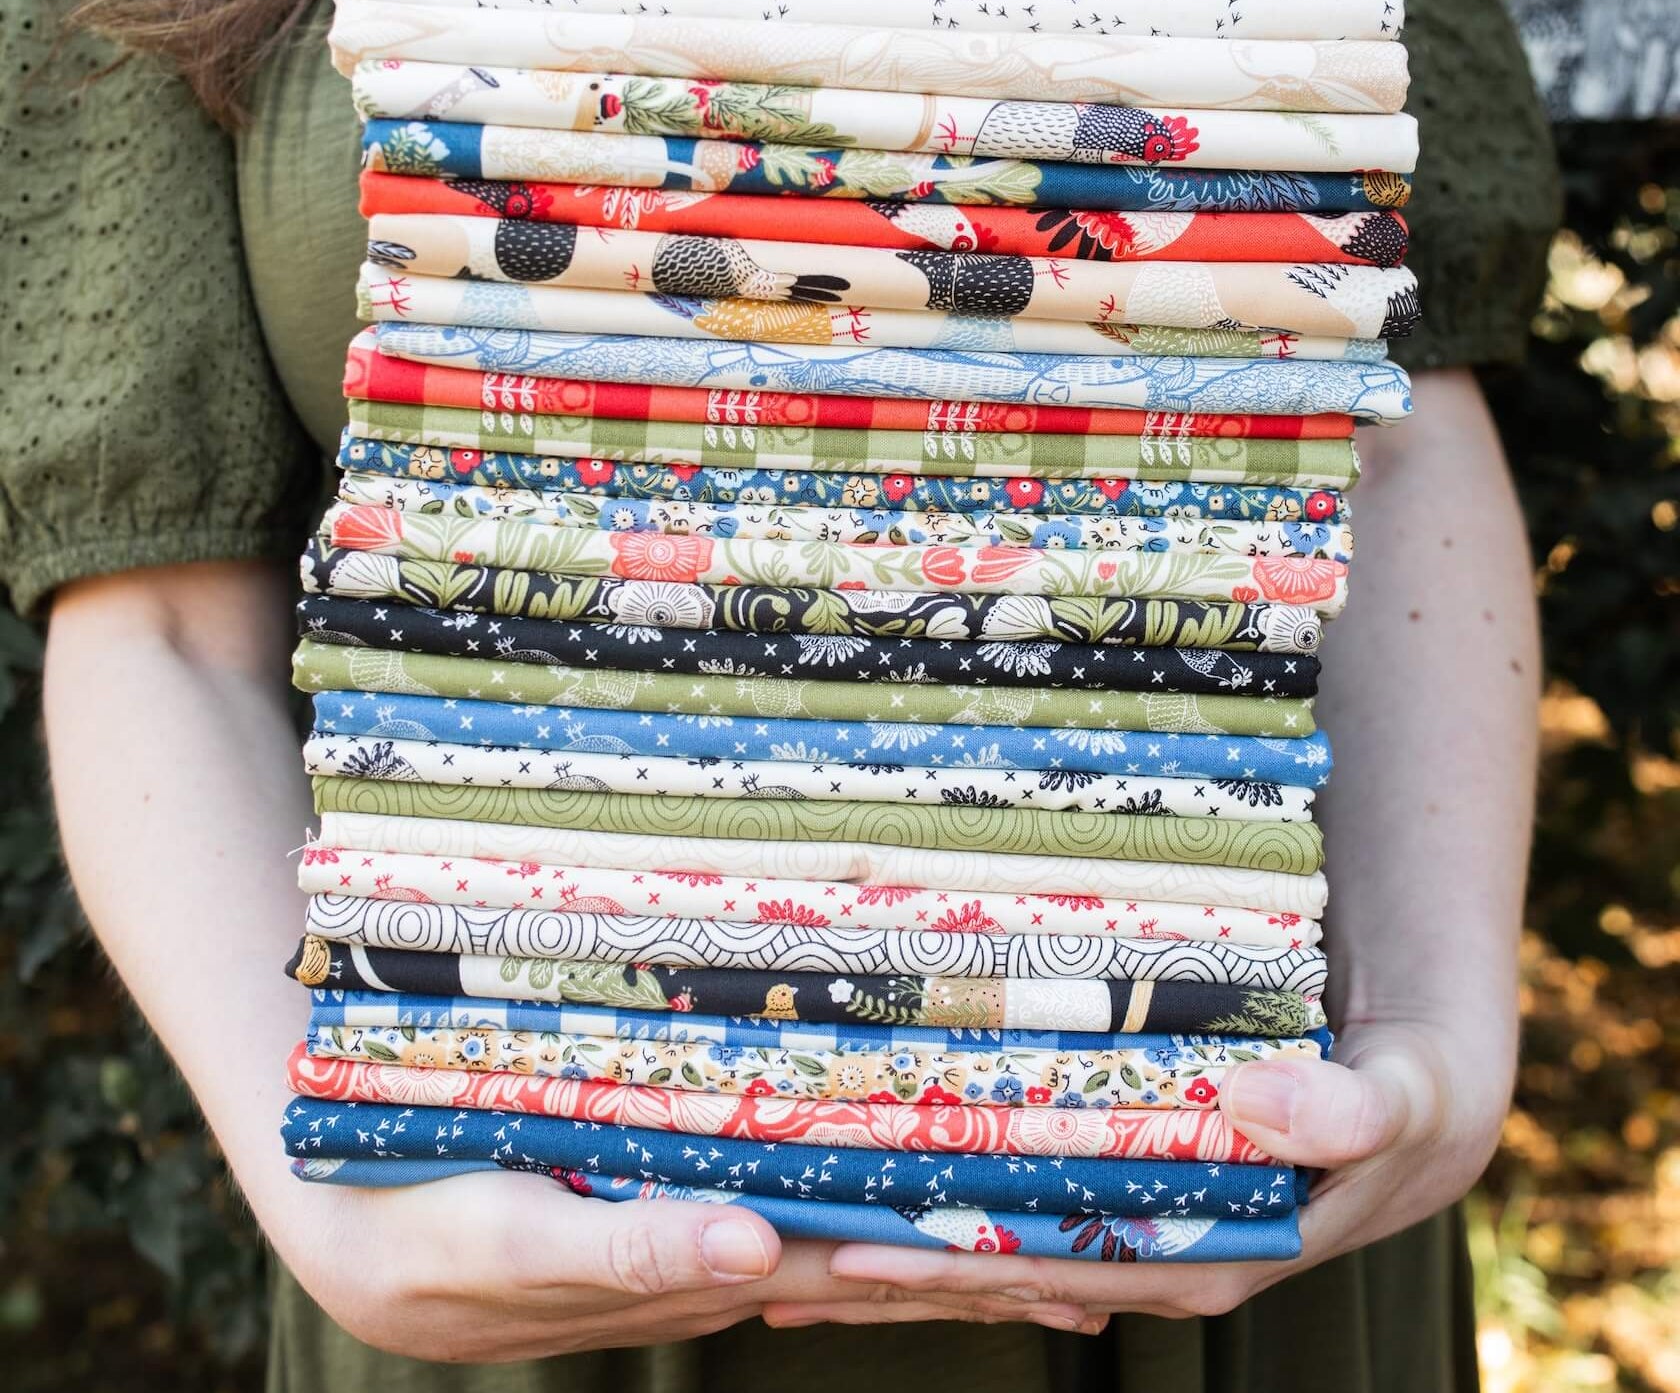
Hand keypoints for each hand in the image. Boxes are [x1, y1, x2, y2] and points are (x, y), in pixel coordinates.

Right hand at [269, 1168, 1106, 1358]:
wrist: (372, 1251)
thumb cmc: (439, 1238)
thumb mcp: (523, 1242)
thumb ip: (637, 1246)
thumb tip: (756, 1250)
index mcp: (716, 1266)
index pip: (877, 1270)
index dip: (981, 1269)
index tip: (1089, 1269)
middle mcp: (739, 1269)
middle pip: (895, 1268)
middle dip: (1006, 1270)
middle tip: (1131, 1265)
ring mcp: (718, 1256)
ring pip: (864, 1254)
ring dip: (959, 1256)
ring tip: (1067, 1261)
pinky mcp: (687, 1230)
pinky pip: (807, 1236)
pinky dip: (876, 1236)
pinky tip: (914, 1233)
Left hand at [765, 1017, 1509, 1327]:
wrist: (1420, 1093)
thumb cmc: (1409, 1094)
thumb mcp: (1401, 1098)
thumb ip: (1347, 1109)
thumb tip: (1250, 1099)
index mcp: (1202, 1251)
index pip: (1052, 1268)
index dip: (954, 1262)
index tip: (855, 1249)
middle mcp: (1155, 1253)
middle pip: (1002, 1277)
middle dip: (893, 1275)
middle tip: (776, 1266)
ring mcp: (1137, 1229)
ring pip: (999, 1255)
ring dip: (901, 1257)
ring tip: (789, 1259)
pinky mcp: (1129, 1194)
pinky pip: (1024, 1216)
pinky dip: (952, 1219)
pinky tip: (879, 1211)